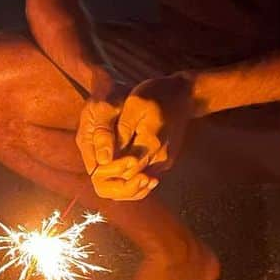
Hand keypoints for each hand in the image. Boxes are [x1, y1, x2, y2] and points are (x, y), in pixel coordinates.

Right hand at [76, 77, 142, 200]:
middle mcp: (94, 155)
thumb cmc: (109, 94)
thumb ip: (103, 133)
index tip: (134, 163)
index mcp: (87, 143)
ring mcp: (106, 158)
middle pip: (104, 187)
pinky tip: (153, 177)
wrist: (116, 88)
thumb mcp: (105, 108)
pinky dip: (138, 183)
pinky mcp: (118, 158)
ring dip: (133, 189)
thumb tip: (104, 159)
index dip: (115, 174)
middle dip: (125, 187)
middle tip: (145, 179)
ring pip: (116, 189)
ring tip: (152, 180)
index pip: (97, 174)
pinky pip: (126, 181)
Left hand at [89, 73, 196, 199]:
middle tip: (97, 171)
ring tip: (104, 170)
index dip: (109, 171)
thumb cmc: (156, 95)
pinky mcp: (166, 161)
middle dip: (113, 180)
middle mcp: (161, 157)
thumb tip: (108, 153)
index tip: (96, 164)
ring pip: (141, 184)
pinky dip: (131, 177)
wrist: (183, 95)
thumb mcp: (134, 104)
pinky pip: (146, 177)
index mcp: (152, 142)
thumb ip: (122, 130)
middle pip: (133, 182)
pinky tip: (117, 168)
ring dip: (122, 181)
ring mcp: (165, 161)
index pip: (127, 170)